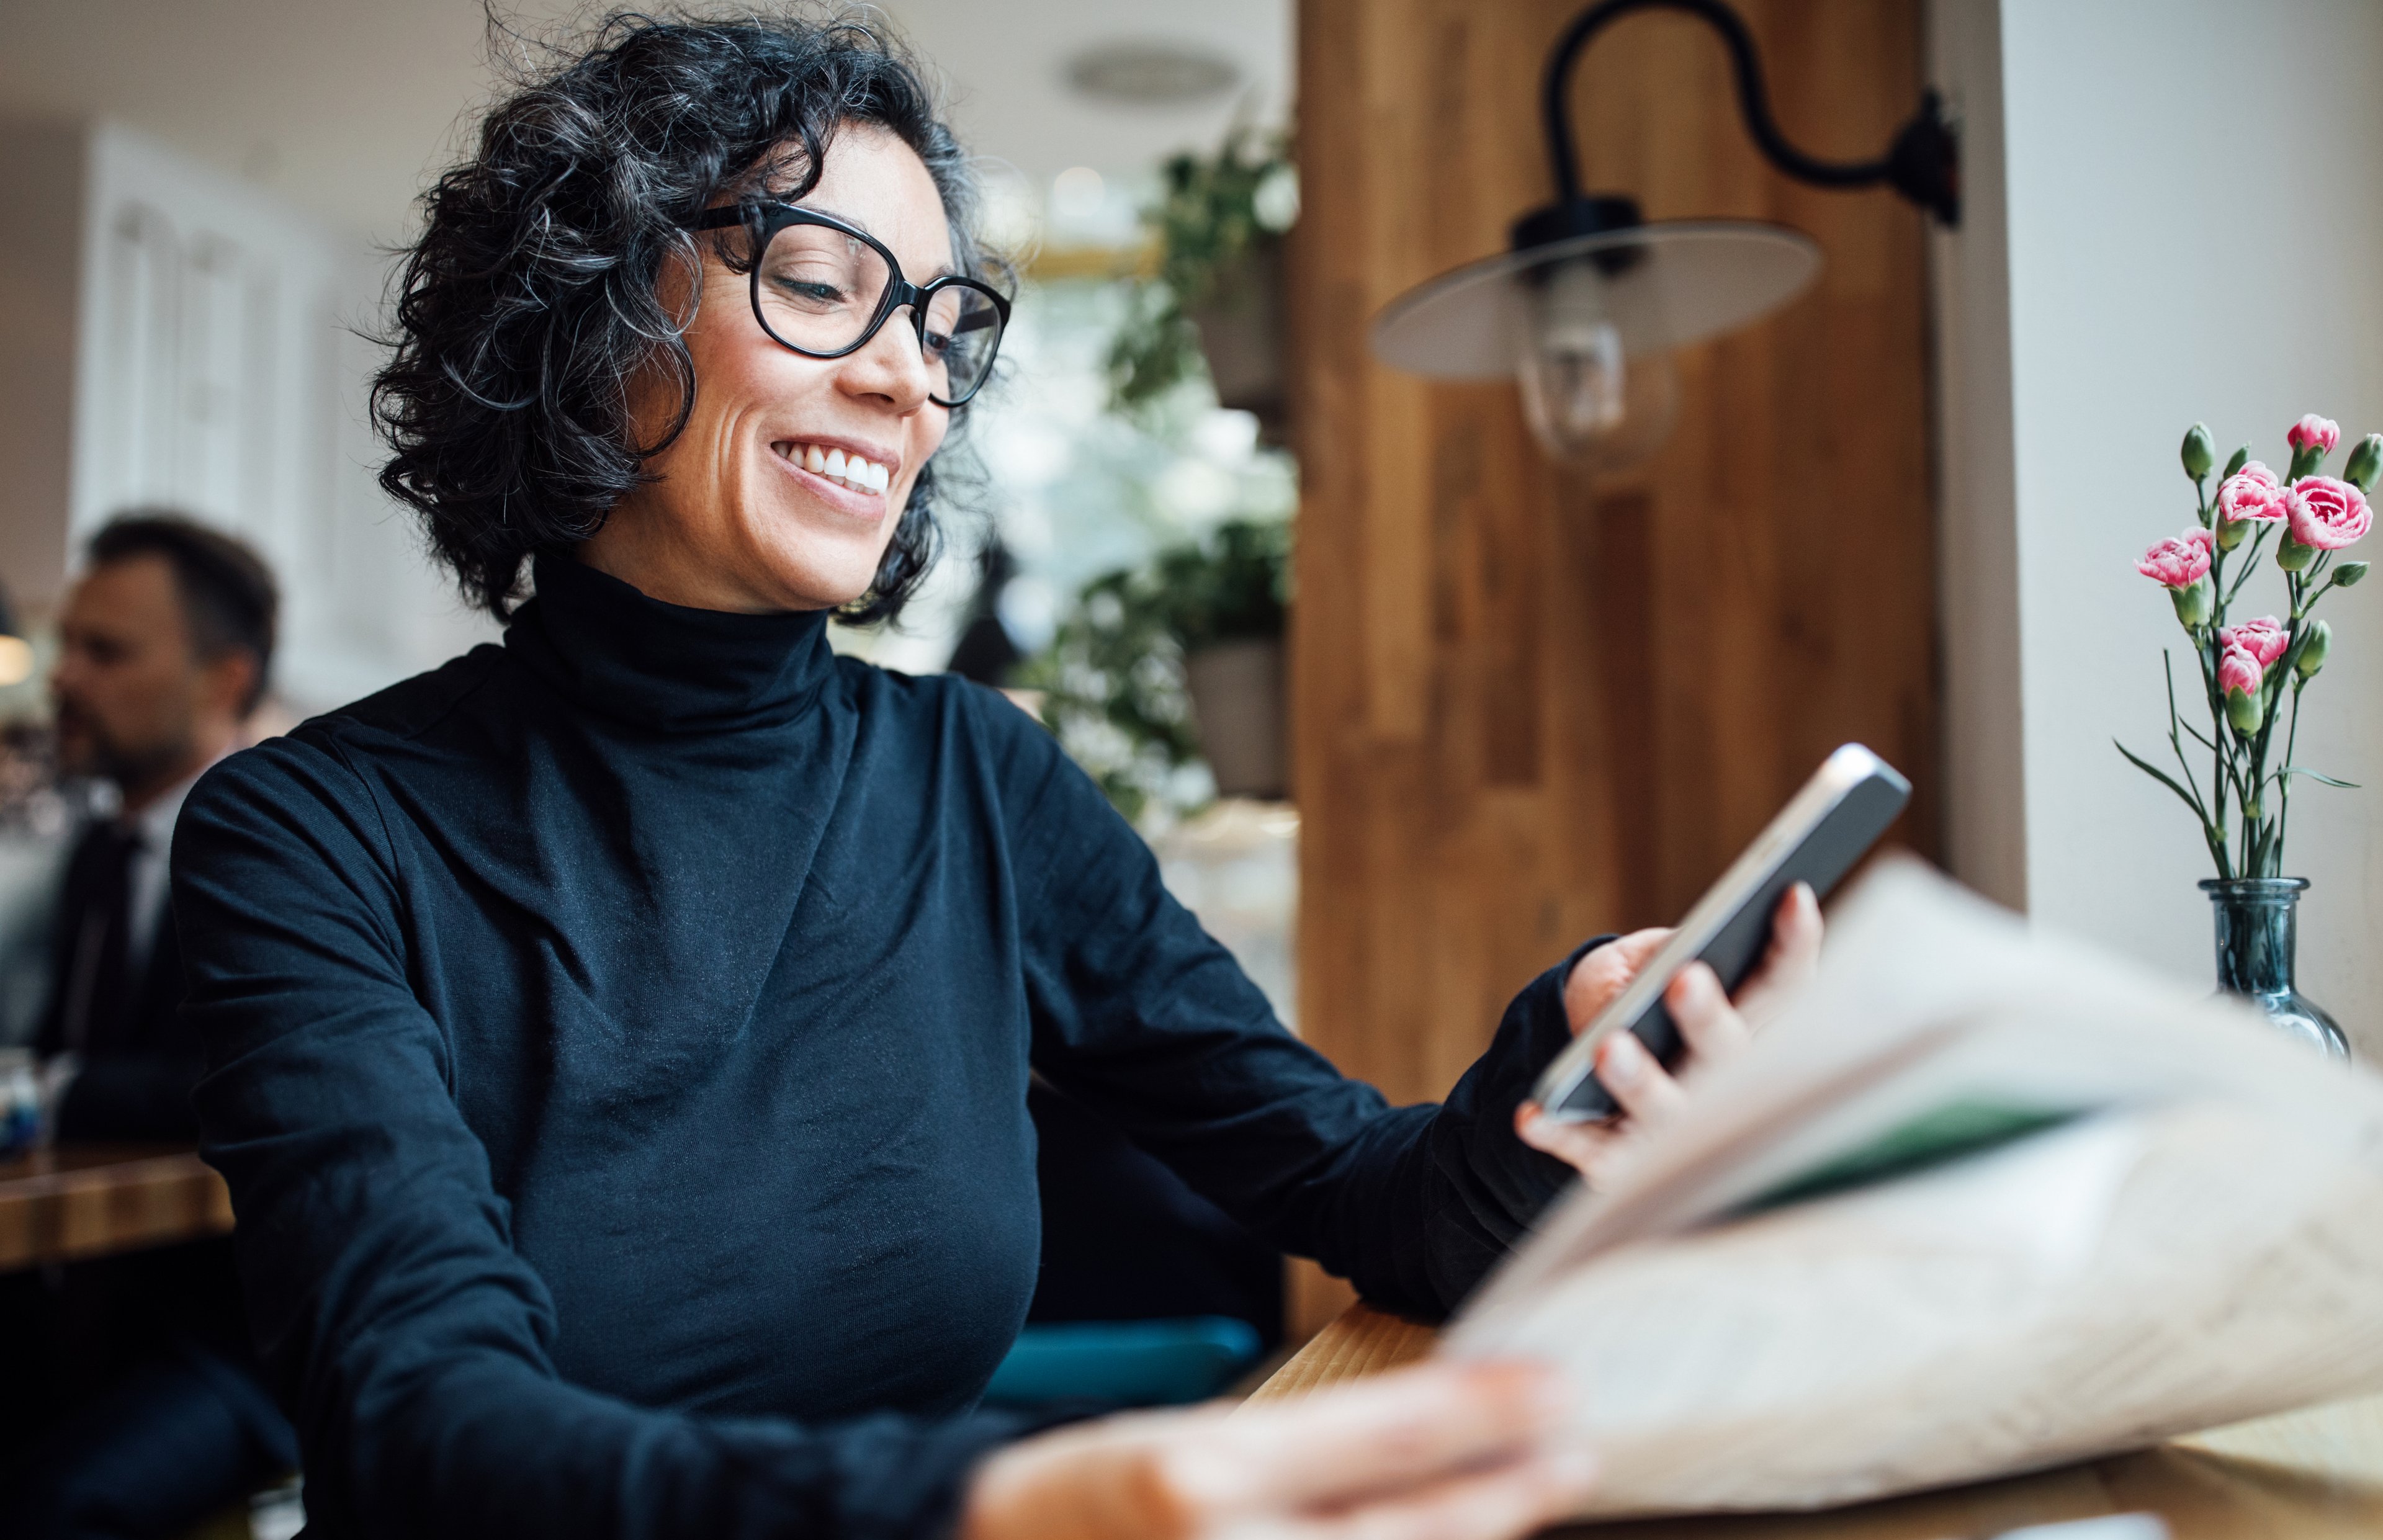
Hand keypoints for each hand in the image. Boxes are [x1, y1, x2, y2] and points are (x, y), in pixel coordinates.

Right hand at [959, 1359, 1596, 1539]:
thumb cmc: (1089, 1502)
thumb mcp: (1189, 1444)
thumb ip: (1315, 1452)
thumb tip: (1442, 1432)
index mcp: (1202, 1473)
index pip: (1383, 1436)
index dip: (1484, 1411)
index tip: (1553, 1386)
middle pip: (1412, 1528)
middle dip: (1508, 1490)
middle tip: (1572, 1448)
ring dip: (1475, 1533)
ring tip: (1527, 1494)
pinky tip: (1453, 1536)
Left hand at [1513, 883, 1821, 1187]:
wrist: (1587, 1061)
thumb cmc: (1637, 994)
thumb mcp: (1652, 958)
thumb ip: (1668, 951)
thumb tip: (1674, 956)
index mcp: (1748, 1022)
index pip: (1785, 984)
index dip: (1796, 944)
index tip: (1792, 894)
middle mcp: (1722, 1080)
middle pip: (1727, 1052)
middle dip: (1707, 1018)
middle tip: (1685, 981)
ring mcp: (1673, 1123)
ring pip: (1665, 1110)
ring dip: (1638, 1081)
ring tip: (1608, 1048)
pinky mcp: (1619, 1156)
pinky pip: (1591, 1149)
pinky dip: (1561, 1133)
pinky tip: (1531, 1114)